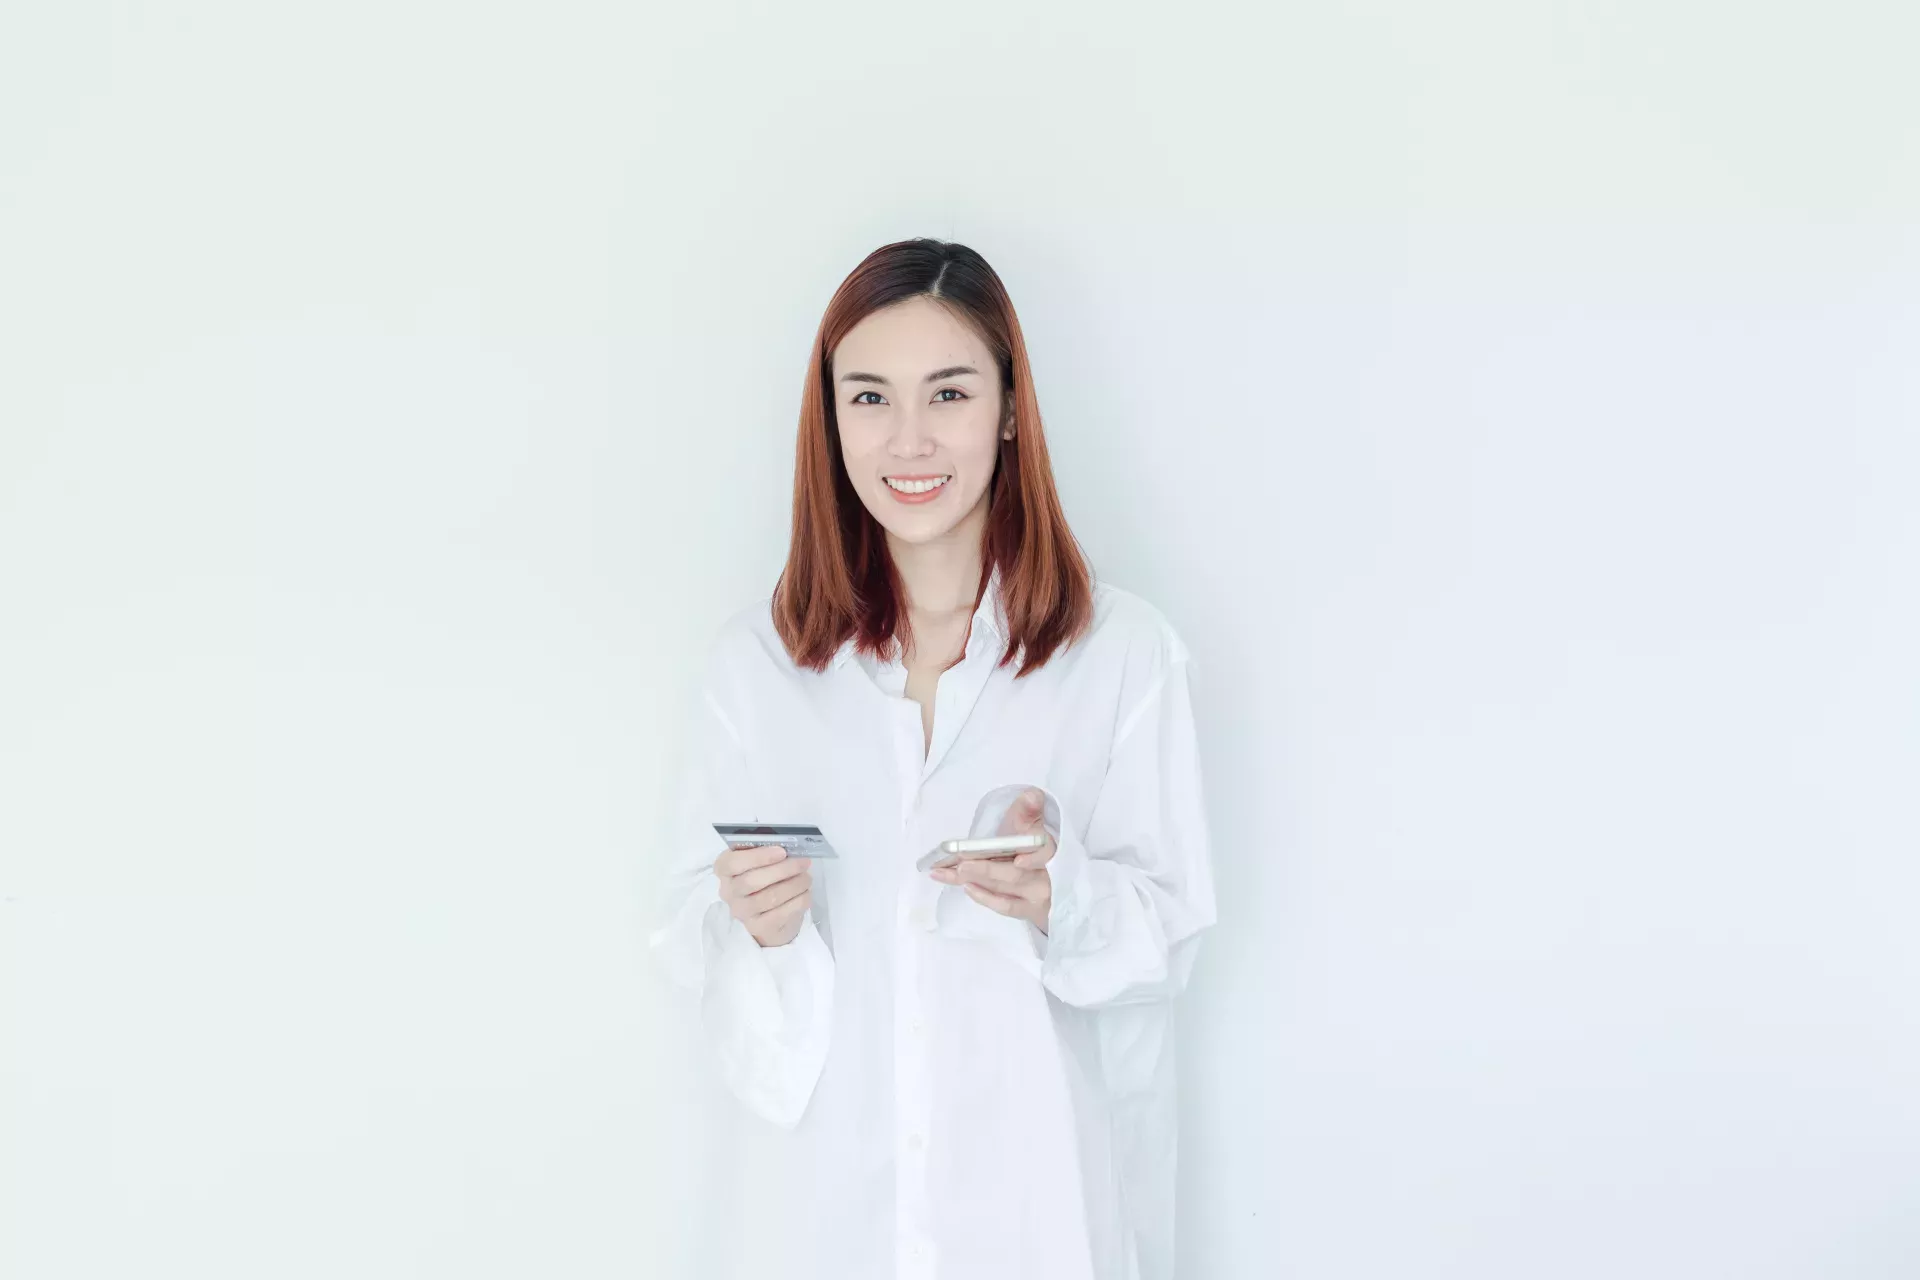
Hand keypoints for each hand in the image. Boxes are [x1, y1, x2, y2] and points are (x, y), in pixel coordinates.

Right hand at [714, 844, 812, 947]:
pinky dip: (798, 900)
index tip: (782, 851)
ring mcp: (742, 912)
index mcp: (724, 870)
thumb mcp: (760, 862)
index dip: (757, 856)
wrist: (767, 916)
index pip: (732, 863)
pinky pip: (781, 913)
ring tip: (806, 878)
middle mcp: (728, 892)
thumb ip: (766, 852)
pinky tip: (805, 893)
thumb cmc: (764, 879)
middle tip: (804, 862)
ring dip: (794, 885)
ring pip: (770, 898)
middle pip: (752, 881)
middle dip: (783, 870)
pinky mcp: (758, 927)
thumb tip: (787, 845)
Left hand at [929, 786, 1056, 933]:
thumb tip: (1031, 795)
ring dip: (975, 879)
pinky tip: (965, 886)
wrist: (1046, 874)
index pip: (1046, 852)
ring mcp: (1037, 895)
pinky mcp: (1027, 909)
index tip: (1019, 862)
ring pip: (1004, 887)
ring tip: (947, 872)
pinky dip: (985, 897)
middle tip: (961, 863)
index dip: (1035, 858)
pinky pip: (1006, 906)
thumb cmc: (1030, 844)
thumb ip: (1028, 810)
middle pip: (1016, 874)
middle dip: (987, 869)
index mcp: (1049, 848)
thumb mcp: (1030, 824)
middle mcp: (1047, 874)